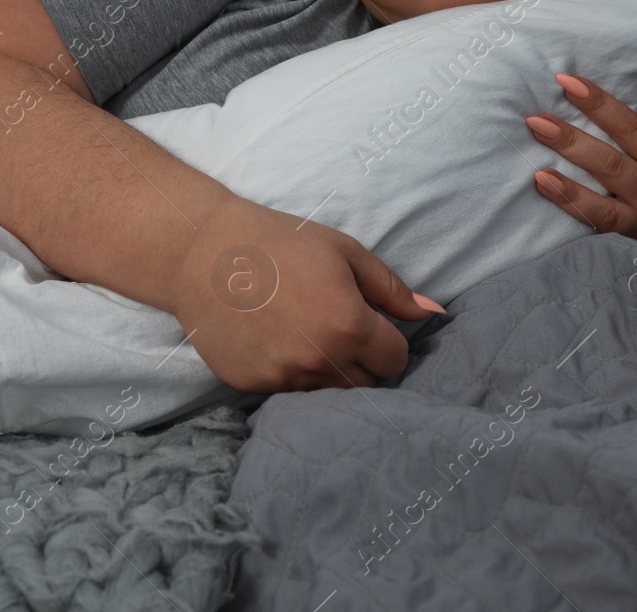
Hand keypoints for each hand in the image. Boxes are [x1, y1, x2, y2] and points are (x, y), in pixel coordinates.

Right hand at [168, 193, 446, 394]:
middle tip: (341, 330)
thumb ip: (392, 290)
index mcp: (349, 326)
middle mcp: (319, 360)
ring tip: (307, 333)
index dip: (389, 342)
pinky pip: (289, 392)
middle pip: (366, 385)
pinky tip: (277, 340)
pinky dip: (292, 374)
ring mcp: (283, 378)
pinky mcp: (253, 386)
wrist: (203, 253)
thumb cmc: (281, 242)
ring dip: (329, 371)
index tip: (373, 325)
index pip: (396, 360)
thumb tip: (433, 313)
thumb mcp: (345, 252)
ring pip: (328, 393)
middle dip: (364, 362)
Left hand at [524, 70, 636, 239]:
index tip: (568, 82)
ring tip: (537, 142)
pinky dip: (569, 201)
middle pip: (610, 159)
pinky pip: (598, 219)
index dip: (600, 104)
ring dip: (566, 163)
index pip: (632, 127)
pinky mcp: (630, 236)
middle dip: (571, 137)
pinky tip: (542, 182)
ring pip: (601, 188)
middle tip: (536, 118)